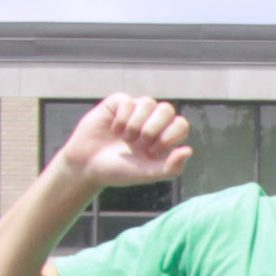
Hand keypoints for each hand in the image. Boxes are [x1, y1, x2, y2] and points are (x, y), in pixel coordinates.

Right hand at [57, 95, 193, 189]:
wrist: (87, 166)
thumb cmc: (119, 172)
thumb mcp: (147, 174)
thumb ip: (171, 167)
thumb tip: (188, 150)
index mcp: (163, 138)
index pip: (180, 124)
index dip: (170, 134)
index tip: (154, 150)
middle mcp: (151, 122)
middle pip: (167, 109)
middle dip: (154, 127)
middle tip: (142, 143)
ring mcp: (134, 112)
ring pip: (148, 102)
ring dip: (137, 123)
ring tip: (126, 138)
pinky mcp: (116, 104)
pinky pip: (128, 101)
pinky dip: (122, 117)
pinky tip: (114, 130)